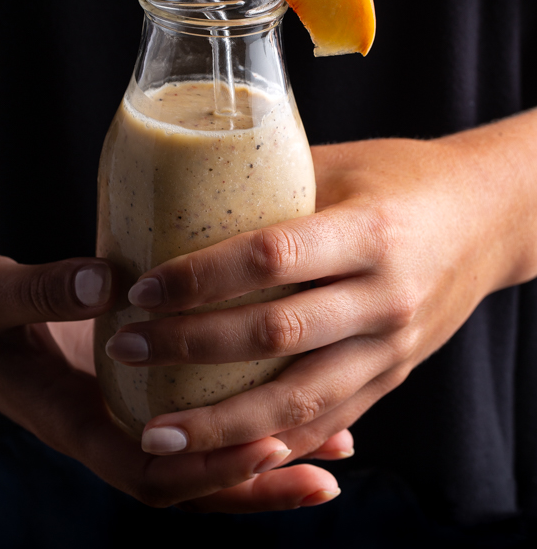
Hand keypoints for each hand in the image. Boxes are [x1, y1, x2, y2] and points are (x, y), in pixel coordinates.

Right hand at [0, 242, 348, 510]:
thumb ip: (45, 289)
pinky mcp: (132, 390)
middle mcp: (103, 428)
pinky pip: (193, 418)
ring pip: (198, 457)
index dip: (208, 469)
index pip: (145, 471)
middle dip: (254, 484)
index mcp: (70, 419)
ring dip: (262, 461)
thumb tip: (113, 282)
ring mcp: (120, 413)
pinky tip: (291, 403)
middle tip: (327, 476)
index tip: (270, 445)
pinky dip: (242, 422)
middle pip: (187, 483)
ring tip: (334, 450)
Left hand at [106, 111, 536, 470]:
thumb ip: (272, 184)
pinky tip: (228, 452)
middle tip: (127, 348)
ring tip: (158, 429)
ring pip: (300, 398)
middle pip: (274, 333)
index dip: (200, 277)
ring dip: (224, 422)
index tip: (143, 288)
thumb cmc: (406, 177)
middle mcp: (385, 295)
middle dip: (191, 347)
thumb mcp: (342, 165)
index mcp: (369, 231)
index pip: (271, 258)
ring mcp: (393, 344)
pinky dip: (277, 441)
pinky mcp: (396, 374)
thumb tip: (184, 192)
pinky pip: (331, 417)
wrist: (489, 219)